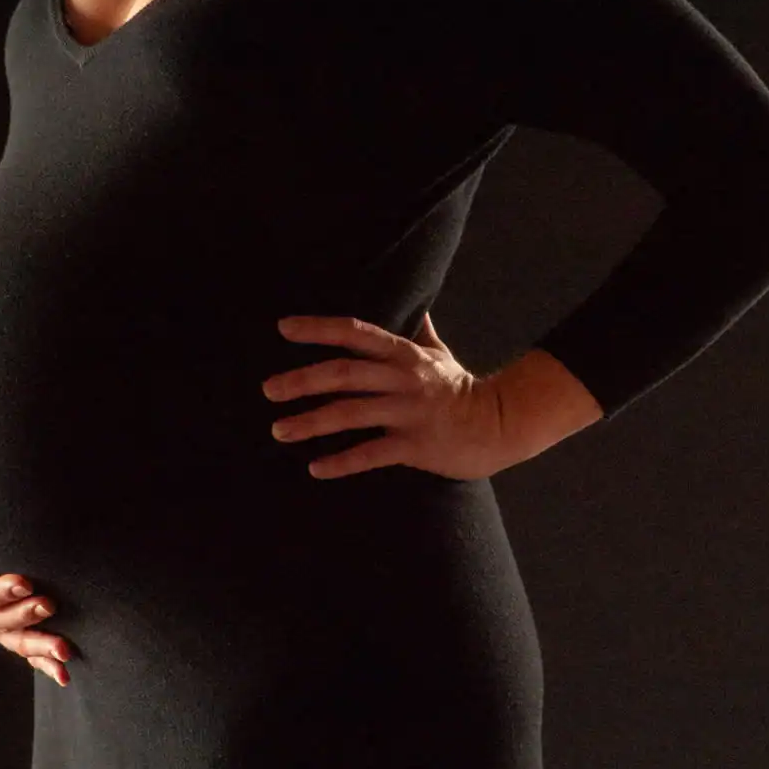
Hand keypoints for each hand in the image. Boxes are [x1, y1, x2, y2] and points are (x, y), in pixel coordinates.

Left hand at [261, 310, 510, 481]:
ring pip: (351, 414)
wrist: (499, 425)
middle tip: (268, 390)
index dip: (319, 329)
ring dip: (311, 422)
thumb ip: (418, 328)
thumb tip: (413, 299)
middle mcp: (403, 380)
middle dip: (302, 380)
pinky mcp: (415, 446)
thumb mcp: (438, 352)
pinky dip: (341, 462)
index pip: (355, 333)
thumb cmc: (461, 388)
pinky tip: (314, 469)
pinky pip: (371, 454)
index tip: (283, 328)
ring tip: (279, 430)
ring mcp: (408, 413)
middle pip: (344, 374)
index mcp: (404, 355)